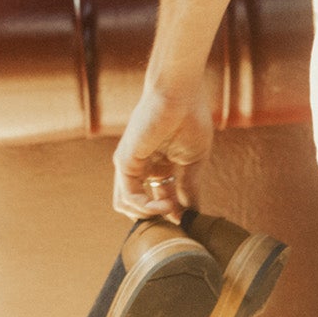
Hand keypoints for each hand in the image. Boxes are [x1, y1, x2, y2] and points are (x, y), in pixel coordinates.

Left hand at [111, 78, 215, 219]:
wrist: (181, 95)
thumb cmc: (191, 119)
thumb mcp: (193, 161)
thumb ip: (188, 187)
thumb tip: (190, 214)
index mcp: (159, 165)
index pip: (159, 199)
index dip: (173, 213)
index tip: (188, 221)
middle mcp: (142, 167)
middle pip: (141, 206)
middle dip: (159, 217)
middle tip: (177, 216)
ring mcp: (130, 165)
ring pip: (128, 206)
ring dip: (149, 215)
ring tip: (169, 208)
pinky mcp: (124, 162)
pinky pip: (126, 196)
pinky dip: (144, 207)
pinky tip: (163, 203)